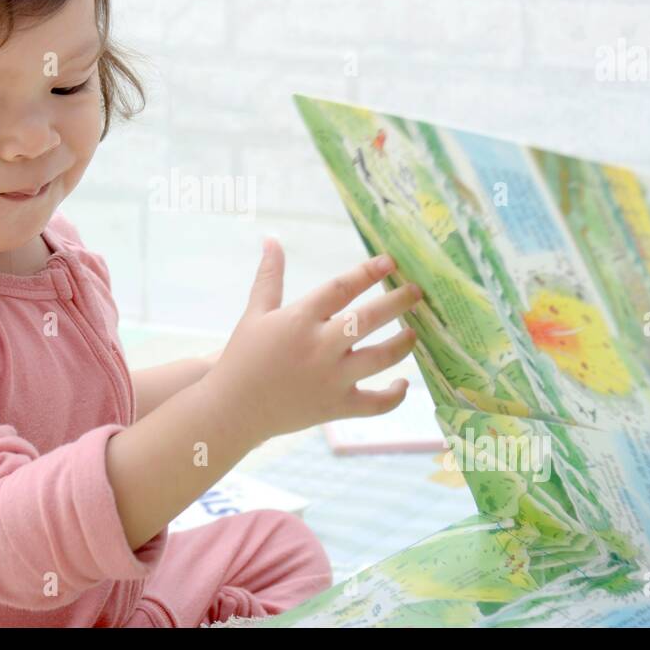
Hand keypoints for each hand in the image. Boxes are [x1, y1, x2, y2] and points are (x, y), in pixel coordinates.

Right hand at [201, 237, 423, 443]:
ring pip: (381, 358)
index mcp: (299, 319)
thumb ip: (269, 276)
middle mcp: (319, 347)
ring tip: (414, 332)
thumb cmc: (244, 358)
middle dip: (398, 302)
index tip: (390, 262)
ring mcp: (331, 379)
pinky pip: (377, 403)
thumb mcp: (255, 313)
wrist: (232, 409)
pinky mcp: (336, 407)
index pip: (342, 288)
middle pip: (369, 319)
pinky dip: (395, 395)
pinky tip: (403, 383)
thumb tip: (271, 240)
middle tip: (416, 292)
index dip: (368, 272)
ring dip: (403, 343)